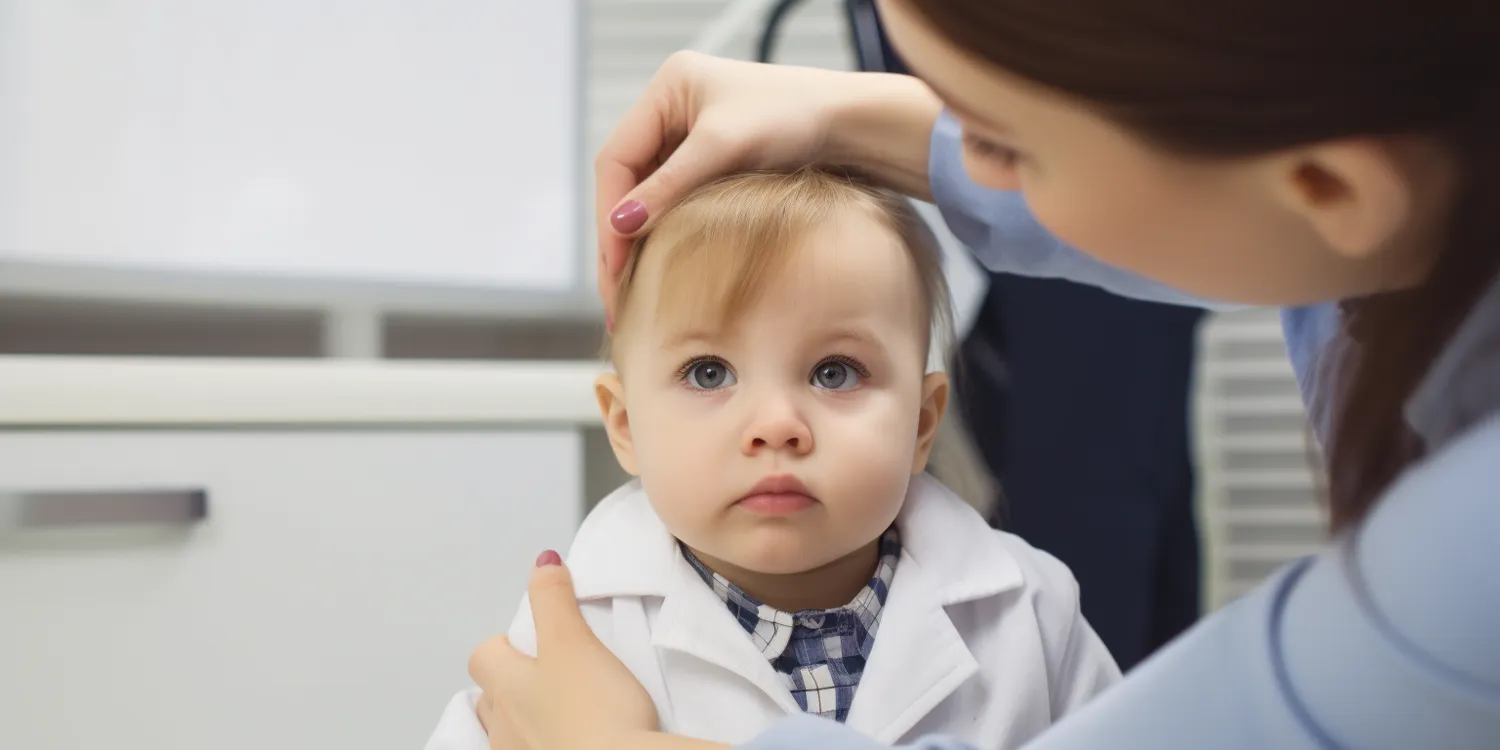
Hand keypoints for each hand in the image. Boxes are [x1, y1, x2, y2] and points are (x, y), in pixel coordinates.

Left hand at [468, 554, 658, 749]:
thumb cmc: (595, 714)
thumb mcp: (574, 641)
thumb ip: (554, 599)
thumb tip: (543, 563)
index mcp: (506, 687)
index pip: (483, 655)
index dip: (505, 643)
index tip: (535, 637)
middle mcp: (503, 727)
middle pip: (490, 695)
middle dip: (511, 682)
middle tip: (549, 673)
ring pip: (507, 731)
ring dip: (526, 719)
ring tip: (562, 710)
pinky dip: (545, 743)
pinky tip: (571, 739)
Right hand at [593, 51, 941, 321]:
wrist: (854, 123)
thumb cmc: (798, 115)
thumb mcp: (725, 147)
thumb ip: (669, 186)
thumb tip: (618, 227)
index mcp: (668, 88)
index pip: (615, 159)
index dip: (608, 214)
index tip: (614, 264)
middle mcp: (674, 109)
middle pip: (626, 181)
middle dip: (617, 237)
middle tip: (615, 295)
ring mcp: (693, 135)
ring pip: (647, 196)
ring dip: (637, 243)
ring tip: (632, 294)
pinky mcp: (714, 161)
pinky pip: (675, 202)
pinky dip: (664, 236)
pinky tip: (661, 270)